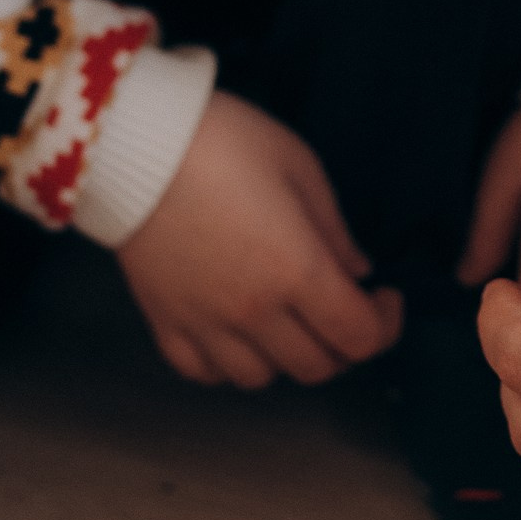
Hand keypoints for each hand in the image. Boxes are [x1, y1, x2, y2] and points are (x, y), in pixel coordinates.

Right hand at [118, 90, 401, 390]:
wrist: (135, 143)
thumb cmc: (224, 141)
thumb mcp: (300, 168)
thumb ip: (334, 230)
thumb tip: (358, 272)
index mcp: (297, 272)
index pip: (360, 336)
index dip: (386, 325)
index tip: (384, 298)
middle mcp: (254, 312)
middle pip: (317, 366)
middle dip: (343, 344)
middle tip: (343, 309)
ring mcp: (205, 324)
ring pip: (261, 378)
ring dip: (287, 357)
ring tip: (289, 321)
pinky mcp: (164, 322)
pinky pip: (203, 372)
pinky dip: (227, 364)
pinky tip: (235, 333)